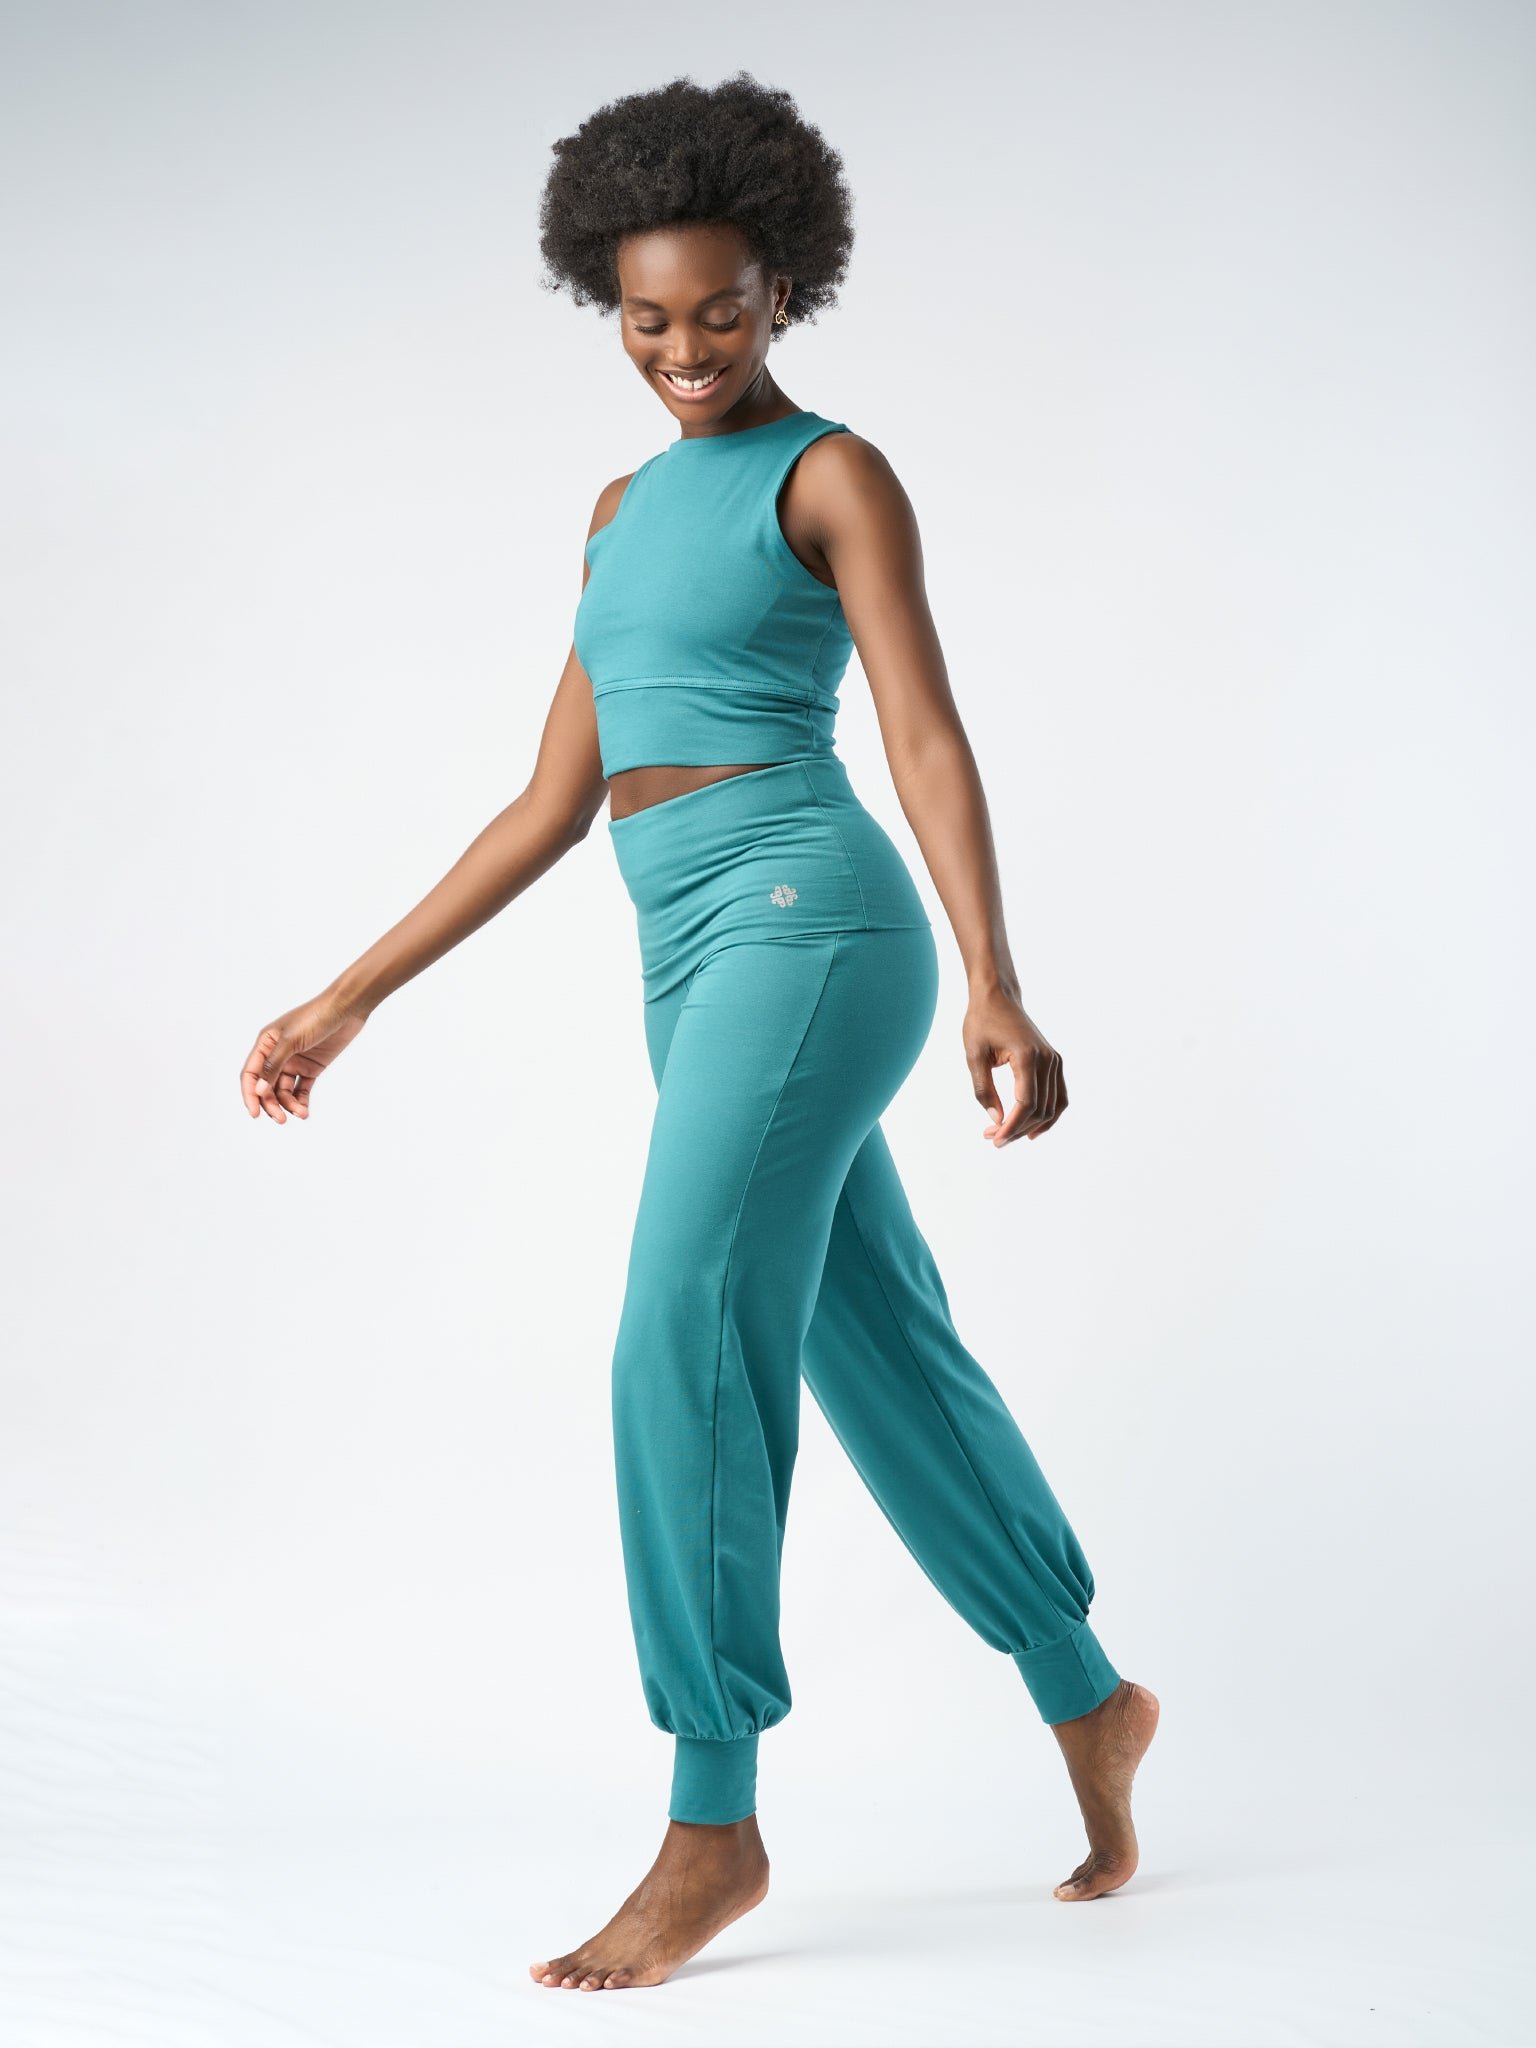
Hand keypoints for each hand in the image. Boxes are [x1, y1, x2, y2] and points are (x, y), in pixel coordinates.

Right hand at [239, 992, 369, 1123]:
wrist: (347, 1008)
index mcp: (266, 1044)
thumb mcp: (291, 1040)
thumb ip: (274, 1065)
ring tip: (301, 1114)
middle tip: (281, 1120)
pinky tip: (304, 1111)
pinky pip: (301, 1088)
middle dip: (272, 1104)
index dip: (250, 1094)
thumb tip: (259, 1090)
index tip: (255, 1114)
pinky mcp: (312, 1067)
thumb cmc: (316, 1017)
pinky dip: (301, 1100)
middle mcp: (277, 1054)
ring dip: (289, 1104)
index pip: (251, 1074)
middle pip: (267, 1086)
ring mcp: (295, 1061)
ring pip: (284, 1090)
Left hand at [962, 988, 1067, 1146]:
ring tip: (1006, 1136)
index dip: (1011, 1126)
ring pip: (1052, 1106)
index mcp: (1027, 1056)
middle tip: (992, 1138)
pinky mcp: (1054, 1062)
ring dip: (1030, 1126)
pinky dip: (1048, 1114)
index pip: (1025, 1103)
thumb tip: (997, 1121)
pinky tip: (1031, 1129)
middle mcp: (1047, 1059)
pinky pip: (1058, 1096)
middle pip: (1040, 1109)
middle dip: (1017, 1129)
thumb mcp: (974, 1056)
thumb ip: (984, 1090)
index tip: (994, 1138)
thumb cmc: (982, 1022)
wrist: (997, 996)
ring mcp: (1054, 1060)